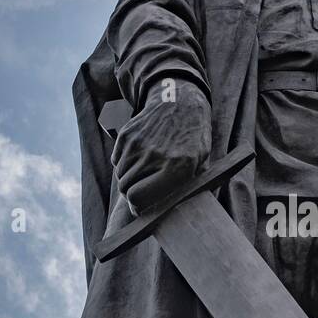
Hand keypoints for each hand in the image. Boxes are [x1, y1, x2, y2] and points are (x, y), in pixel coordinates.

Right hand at [111, 80, 210, 214]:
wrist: (181, 103)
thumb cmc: (194, 139)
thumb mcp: (201, 165)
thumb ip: (189, 190)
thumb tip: (176, 215)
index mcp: (176, 168)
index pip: (138, 198)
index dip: (137, 207)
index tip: (140, 208)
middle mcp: (154, 156)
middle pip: (126, 189)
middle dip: (131, 195)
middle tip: (141, 193)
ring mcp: (138, 144)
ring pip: (120, 176)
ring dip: (128, 179)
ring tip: (144, 173)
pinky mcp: (127, 135)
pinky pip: (116, 161)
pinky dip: (124, 164)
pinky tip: (140, 158)